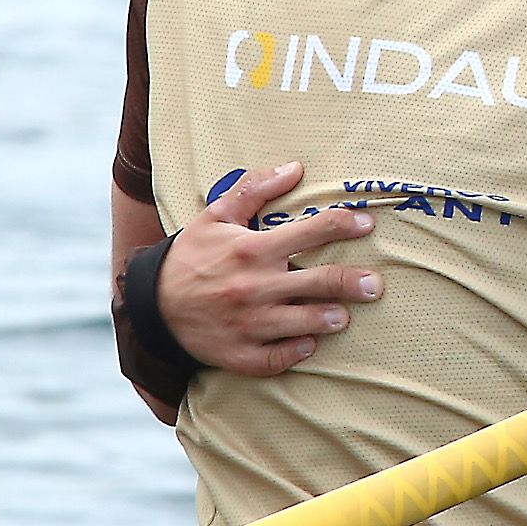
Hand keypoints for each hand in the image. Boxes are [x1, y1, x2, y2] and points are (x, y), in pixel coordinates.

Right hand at [154, 162, 383, 376]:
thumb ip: (254, 188)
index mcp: (252, 250)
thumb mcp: (215, 215)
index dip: (344, 224)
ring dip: (331, 318)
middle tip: (375, 285)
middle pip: (321, 283)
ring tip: (342, 315)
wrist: (151, 306)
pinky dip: (298, 350)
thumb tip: (295, 168)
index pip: (312, 232)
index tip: (365, 224)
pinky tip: (308, 342)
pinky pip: (281, 357)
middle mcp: (255, 287)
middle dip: (354, 283)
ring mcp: (250, 324)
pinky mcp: (242, 355)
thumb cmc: (190, 256)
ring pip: (308, 323)